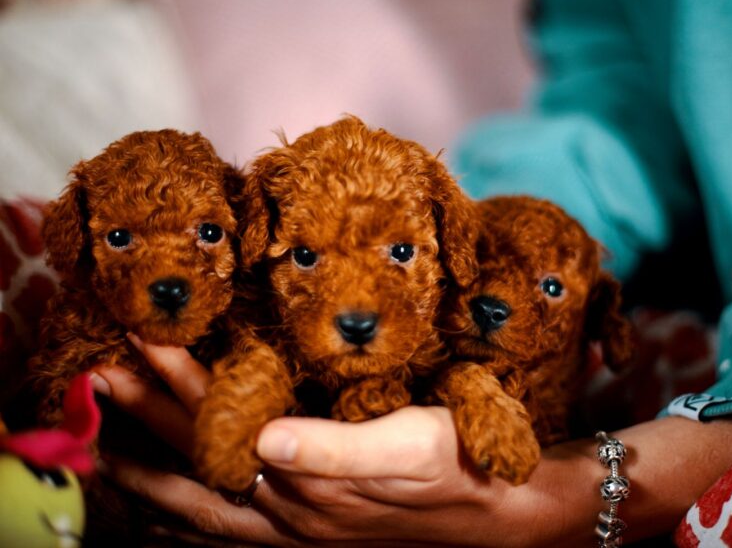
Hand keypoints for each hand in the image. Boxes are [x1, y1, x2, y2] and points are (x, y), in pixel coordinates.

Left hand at [91, 336, 731, 545]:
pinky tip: (171, 505)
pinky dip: (190, 513)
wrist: (502, 509)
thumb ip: (334, 451)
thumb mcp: (411, 450)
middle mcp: (290, 507)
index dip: (175, 382)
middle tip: (99, 373)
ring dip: (153, 468)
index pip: (220, 427)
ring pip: (204, 500)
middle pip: (199, 460)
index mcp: (307, 484)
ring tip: (105, 451)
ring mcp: (297, 521)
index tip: (135, 336)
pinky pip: (231, 524)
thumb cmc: (461, 466)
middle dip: (147, 413)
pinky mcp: (312, 519)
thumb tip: (261, 441)